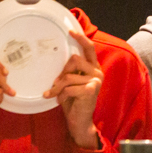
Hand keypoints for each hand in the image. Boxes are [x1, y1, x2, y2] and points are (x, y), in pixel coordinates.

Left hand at [43, 30, 104, 148]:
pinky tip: (60, 101)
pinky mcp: (91, 90)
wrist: (79, 121)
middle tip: (56, 83)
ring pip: (68, 76)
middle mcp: (98, 72)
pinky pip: (69, 87)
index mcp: (94, 68)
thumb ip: (70, 71)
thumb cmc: (73, 101)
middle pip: (74, 59)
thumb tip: (59, 60)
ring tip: (53, 94)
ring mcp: (96, 81)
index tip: (70, 31)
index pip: (89, 48)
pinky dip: (61, 95)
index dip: (80, 38)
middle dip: (62, 72)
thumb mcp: (71, 83)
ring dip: (57, 87)